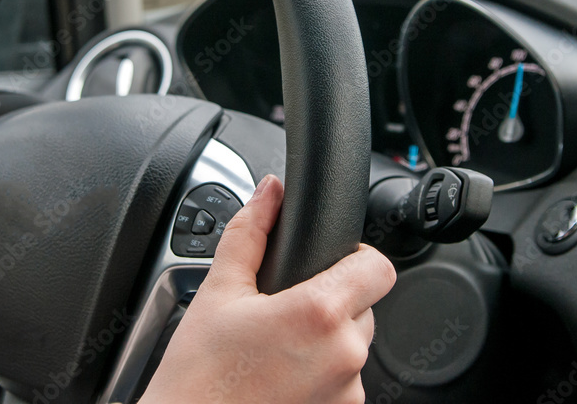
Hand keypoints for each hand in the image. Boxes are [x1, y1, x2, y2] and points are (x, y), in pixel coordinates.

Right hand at [139, 175, 396, 403]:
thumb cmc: (197, 376)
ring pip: (353, 346)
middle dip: (332, 301)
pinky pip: (344, 382)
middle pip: (365, 306)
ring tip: (276, 348)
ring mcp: (346, 394)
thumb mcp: (218, 291)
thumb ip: (250, 232)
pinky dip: (321, 374)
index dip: (357, 258)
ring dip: (327, 341)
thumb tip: (268, 192)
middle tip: (282, 310)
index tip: (330, 263)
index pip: (379, 268)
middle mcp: (344, 356)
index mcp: (320, 313)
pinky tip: (280, 376)